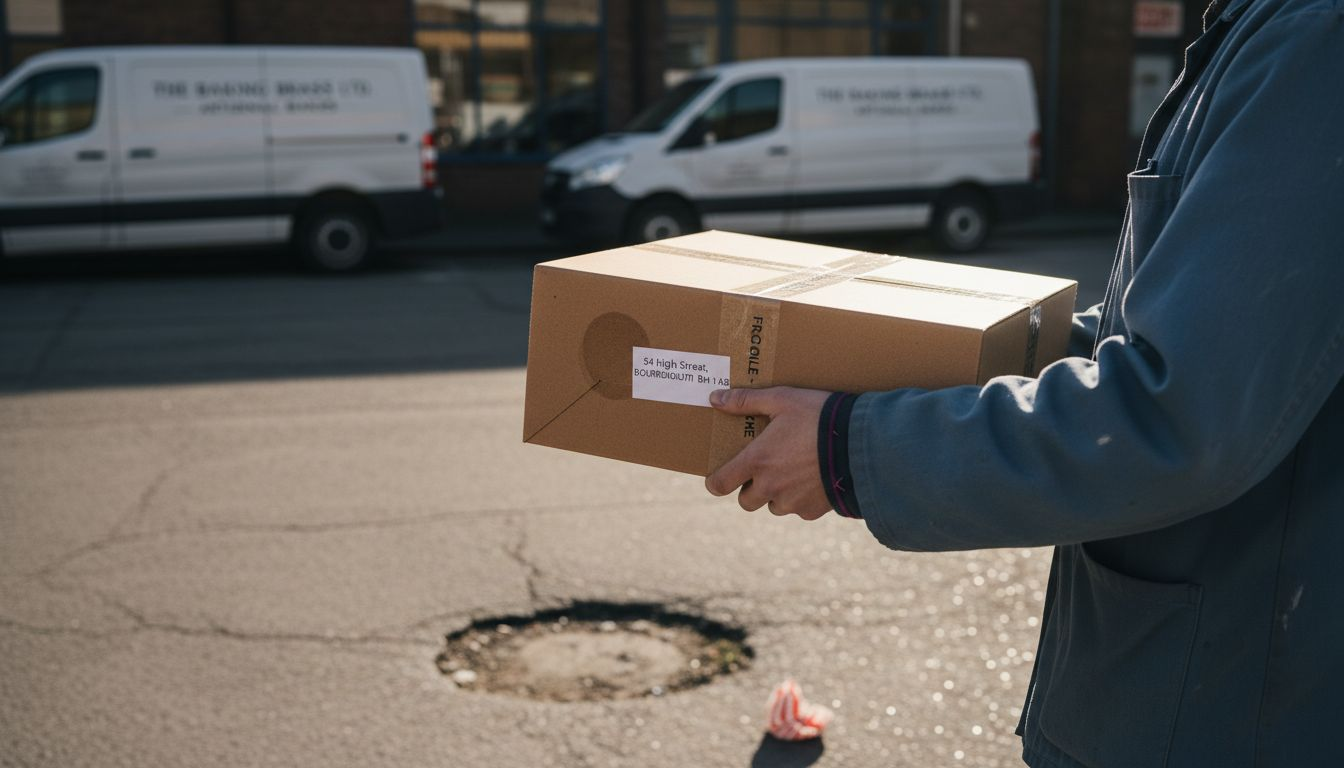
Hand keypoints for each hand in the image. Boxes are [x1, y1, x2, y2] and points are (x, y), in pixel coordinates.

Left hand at [705, 386, 832, 519]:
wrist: (860, 442)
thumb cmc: (818, 416)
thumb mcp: (782, 399)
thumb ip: (746, 401)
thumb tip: (715, 398)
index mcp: (756, 461)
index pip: (719, 485)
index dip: (716, 483)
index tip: (720, 477)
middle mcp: (770, 487)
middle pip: (746, 502)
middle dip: (750, 489)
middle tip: (765, 470)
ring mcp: (792, 502)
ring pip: (773, 507)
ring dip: (777, 495)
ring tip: (793, 473)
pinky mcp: (813, 511)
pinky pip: (799, 510)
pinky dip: (802, 500)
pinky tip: (814, 479)